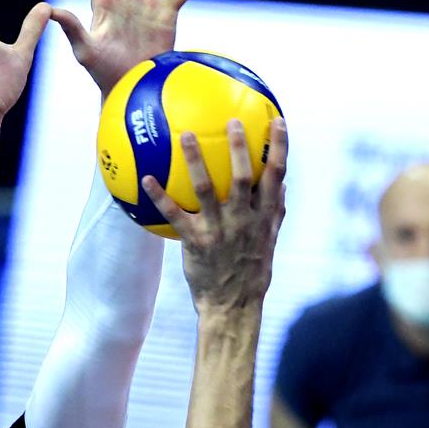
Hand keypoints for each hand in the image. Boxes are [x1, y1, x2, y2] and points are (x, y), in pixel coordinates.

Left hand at [142, 118, 287, 311]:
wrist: (233, 306)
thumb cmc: (252, 273)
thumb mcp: (270, 242)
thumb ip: (276, 211)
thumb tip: (282, 183)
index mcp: (264, 217)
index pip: (277, 175)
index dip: (280, 146)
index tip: (277, 120)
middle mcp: (244, 220)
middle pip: (244, 177)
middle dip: (239, 147)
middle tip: (232, 120)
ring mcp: (220, 230)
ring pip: (207, 189)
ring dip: (195, 160)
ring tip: (185, 135)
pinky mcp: (196, 241)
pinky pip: (175, 214)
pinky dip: (159, 196)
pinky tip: (146, 179)